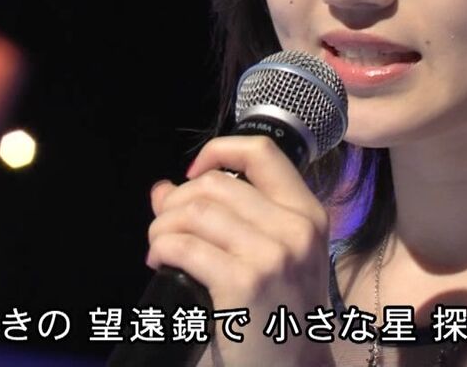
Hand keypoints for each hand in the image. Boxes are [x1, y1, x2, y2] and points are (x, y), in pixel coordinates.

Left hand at [147, 135, 336, 366]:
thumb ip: (223, 217)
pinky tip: (159, 263)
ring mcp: (272, 256)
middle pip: (215, 183)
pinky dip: (160, 250)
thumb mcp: (271, 258)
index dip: (218, 151)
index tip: (194, 174)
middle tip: (165, 227)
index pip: (261, 153)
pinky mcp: (244, 284)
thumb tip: (162, 189)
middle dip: (176, 201)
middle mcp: (296, 229)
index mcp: (307, 214)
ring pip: (195, 211)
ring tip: (159, 247)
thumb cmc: (279, 315)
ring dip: (162, 226)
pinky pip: (184, 246)